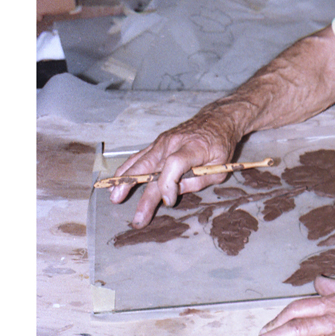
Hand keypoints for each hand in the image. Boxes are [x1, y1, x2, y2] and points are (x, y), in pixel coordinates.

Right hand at [109, 115, 236, 227]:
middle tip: (137, 215)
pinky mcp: (156, 143)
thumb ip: (198, 181)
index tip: (169, 201)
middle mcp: (173, 143)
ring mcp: (162, 142)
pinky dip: (126, 169)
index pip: (174, 164)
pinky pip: (138, 157)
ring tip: (114, 197)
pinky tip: (116, 181)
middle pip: (151, 167)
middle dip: (141, 192)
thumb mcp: (220, 168)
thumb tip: (175, 193)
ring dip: (125, 180)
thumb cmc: (220, 146)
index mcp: (193, 148)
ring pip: (140, 161)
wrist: (215, 120)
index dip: (168, 184)